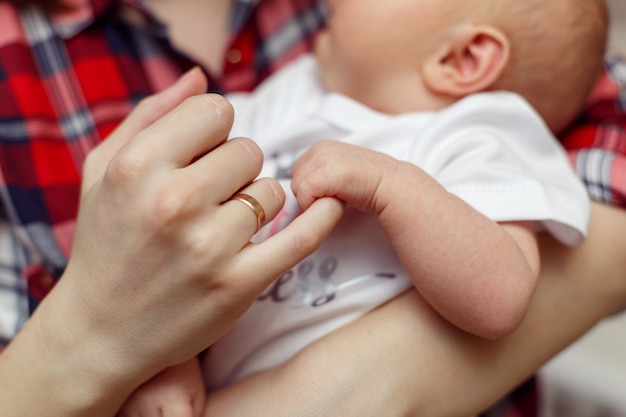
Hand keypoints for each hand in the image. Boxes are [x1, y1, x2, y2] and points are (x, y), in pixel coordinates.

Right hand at [0, 69, 343, 416]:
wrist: (100, 331)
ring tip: (225, 224)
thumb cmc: (105, 244)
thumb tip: (198, 75)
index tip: (205, 151)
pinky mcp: (239, 283)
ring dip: (257, 202)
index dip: (213, 129)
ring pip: (272, 190)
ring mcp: (209, 246)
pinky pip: (301, 236)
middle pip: (248, 149)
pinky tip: (327, 206)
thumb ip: (150, 114)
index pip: (215, 110)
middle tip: (212, 195)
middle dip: (235, 167)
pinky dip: (321, 217)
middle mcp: (174, 201)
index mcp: (138, 166)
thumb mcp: (103, 170)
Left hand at [291, 140, 399, 212]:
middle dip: (310, 194)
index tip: (332, 192)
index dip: (310, 189)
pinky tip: (340, 201)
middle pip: (293, 182)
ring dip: (315, 201)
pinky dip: (318, 206)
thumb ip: (319, 175)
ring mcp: (322, 158)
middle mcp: (319, 148)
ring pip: (297, 189)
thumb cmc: (366, 185)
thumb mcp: (338, 172)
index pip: (296, 174)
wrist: (391, 185)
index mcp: (319, 147)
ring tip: (339, 198)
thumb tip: (299, 191)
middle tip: (336, 196)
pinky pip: (305, 196)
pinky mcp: (326, 172)